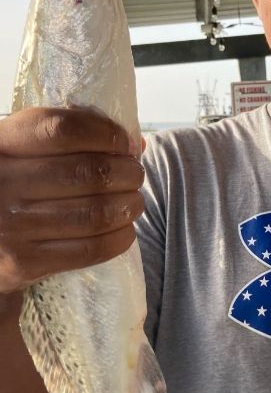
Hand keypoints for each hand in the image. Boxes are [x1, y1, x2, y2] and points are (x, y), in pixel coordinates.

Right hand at [0, 107, 144, 293]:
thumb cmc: (9, 186)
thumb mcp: (21, 152)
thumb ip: (70, 140)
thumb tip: (135, 142)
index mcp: (0, 144)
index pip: (62, 130)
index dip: (105, 134)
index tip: (124, 143)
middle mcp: (1, 183)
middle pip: (89, 173)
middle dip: (127, 172)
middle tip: (135, 175)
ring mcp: (11, 227)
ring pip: (96, 213)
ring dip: (128, 205)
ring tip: (132, 202)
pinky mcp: (24, 263)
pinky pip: (90, 249)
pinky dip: (119, 238)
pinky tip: (124, 230)